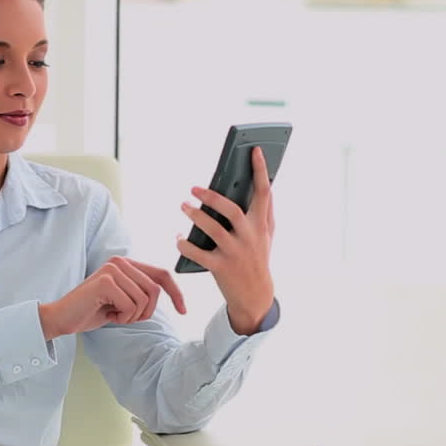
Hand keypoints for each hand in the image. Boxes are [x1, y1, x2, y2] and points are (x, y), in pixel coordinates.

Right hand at [38, 256, 186, 340]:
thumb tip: (173, 295)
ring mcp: (112, 269)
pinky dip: (122, 317)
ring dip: (132, 316)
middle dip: (145, 312)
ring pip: (144, 299)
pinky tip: (107, 315)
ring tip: (114, 315)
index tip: (184, 311)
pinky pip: (130, 305)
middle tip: (125, 318)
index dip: (176, 293)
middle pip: (155, 290)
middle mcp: (120, 262)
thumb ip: (142, 292)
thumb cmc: (92, 311)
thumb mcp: (124, 300)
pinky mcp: (106, 281)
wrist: (62, 318)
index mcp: (127, 264)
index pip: (162, 274)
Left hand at [176, 145, 275, 334]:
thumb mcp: (267, 235)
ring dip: (195, 216)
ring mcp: (235, 253)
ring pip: (213, 230)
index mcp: (261, 224)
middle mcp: (250, 237)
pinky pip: (198, 254)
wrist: (255, 296)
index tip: (254, 149)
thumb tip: (265, 185)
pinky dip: (185, 244)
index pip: (264, 192)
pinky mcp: (220, 268)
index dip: (260, 169)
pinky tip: (178, 237)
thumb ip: (265, 211)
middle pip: (232, 210)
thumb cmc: (258, 257)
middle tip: (194, 187)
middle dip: (212, 197)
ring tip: (183, 205)